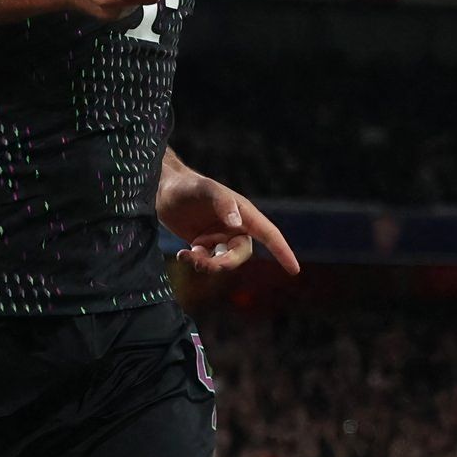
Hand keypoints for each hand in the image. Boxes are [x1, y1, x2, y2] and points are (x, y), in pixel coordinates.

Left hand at [157, 163, 300, 275]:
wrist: (162, 188)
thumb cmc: (187, 186)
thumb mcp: (206, 189)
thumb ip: (224, 203)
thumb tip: (238, 225)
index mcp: (244, 213)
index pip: (269, 234)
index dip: (283, 252)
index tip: (294, 270)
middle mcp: (235, 226)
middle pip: (241, 254)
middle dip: (225, 263)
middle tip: (203, 262)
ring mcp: (219, 236)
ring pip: (223, 261)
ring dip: (207, 264)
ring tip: (187, 256)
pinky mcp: (203, 243)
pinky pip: (207, 261)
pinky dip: (196, 262)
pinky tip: (182, 254)